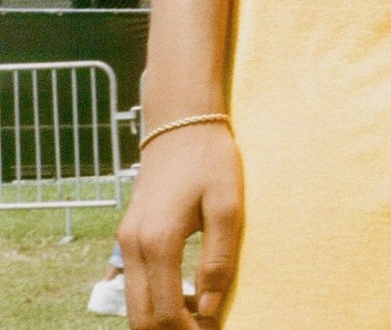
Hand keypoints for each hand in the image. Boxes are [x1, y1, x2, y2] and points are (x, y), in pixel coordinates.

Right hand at [119, 124, 241, 325]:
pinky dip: (148, 298)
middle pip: (140, 317)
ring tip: (196, 311)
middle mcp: (132, 246)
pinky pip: (128, 281)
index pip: (164, 314)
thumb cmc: (209, 159)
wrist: (181, 120)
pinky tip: (178, 293)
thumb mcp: (227, 206)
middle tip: (202, 327)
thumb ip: (218, 262)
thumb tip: (208, 309)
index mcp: (158, 243)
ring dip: (159, 317)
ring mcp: (125, 240)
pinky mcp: (126, 233)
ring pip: (132, 302)